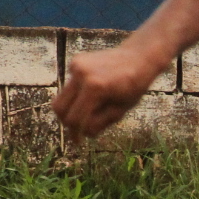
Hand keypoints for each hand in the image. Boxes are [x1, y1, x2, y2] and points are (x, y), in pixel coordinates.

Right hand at [49, 42, 171, 142]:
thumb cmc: (134, 86)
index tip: (78, 141)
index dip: (76, 134)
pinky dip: (78, 94)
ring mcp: (77, 65)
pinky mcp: (76, 61)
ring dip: (72, 108)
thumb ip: (99, 123)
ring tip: (89, 112)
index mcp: (95, 88)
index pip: (75, 119)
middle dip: (67, 121)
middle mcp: (81, 74)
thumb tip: (81, 133)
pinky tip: (96, 91)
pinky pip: (70, 85)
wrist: (139, 57)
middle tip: (77, 130)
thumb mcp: (120, 111)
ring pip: (62, 96)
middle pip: (60, 107)